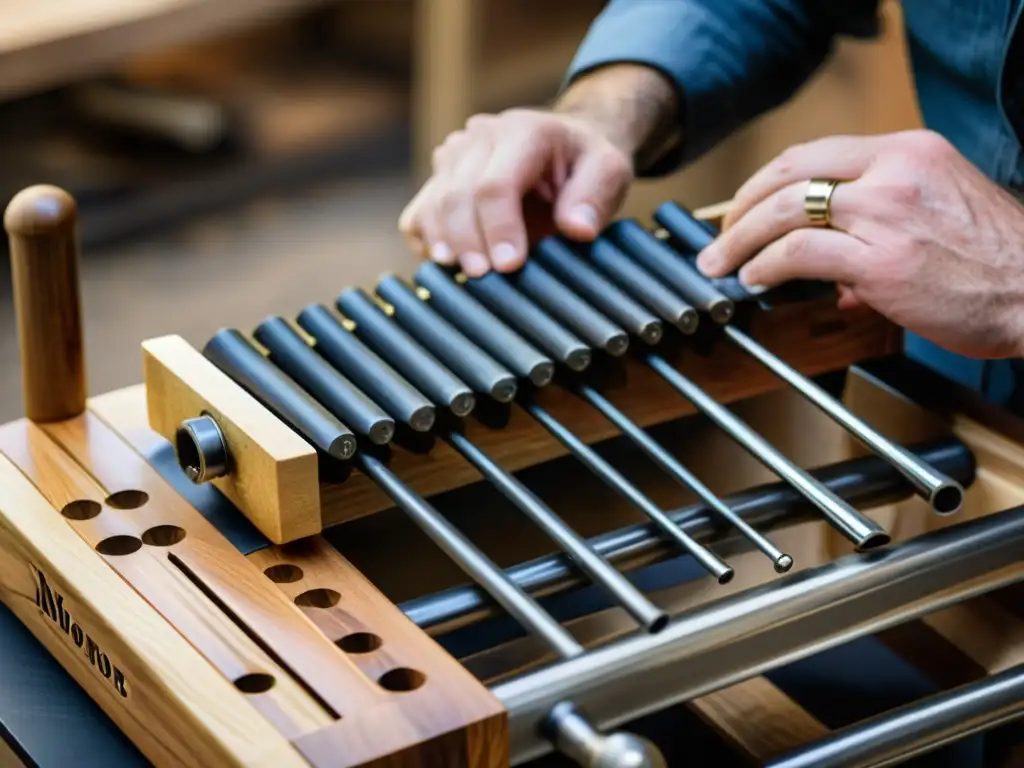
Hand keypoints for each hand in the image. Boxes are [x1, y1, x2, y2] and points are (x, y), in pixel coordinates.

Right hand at [398, 108, 632, 276]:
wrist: (566, 146)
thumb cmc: (587, 164)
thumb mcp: (610, 171)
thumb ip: (595, 196)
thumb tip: (577, 228)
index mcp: (524, 131)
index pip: (496, 183)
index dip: (499, 228)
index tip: (509, 265)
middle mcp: (480, 137)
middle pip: (457, 194)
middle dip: (468, 241)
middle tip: (483, 278)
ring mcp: (454, 156)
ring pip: (432, 203)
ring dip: (443, 243)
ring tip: (461, 275)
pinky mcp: (439, 178)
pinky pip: (418, 213)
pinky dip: (425, 240)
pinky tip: (446, 262)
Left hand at [696, 129, 1023, 358]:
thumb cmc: (995, 261)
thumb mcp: (940, 213)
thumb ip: (880, 226)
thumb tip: (831, 273)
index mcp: (909, 152)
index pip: (814, 154)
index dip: (766, 181)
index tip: (745, 205)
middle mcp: (894, 172)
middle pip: (789, 173)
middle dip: (741, 206)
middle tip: (721, 235)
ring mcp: (886, 213)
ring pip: (785, 211)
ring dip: (740, 239)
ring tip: (721, 263)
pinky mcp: (881, 261)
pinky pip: (798, 252)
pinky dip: (765, 265)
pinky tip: (754, 279)